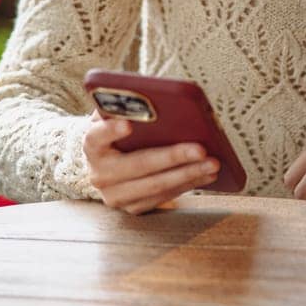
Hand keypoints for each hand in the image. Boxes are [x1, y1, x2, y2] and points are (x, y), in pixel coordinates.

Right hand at [83, 108, 220, 213]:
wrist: (107, 161)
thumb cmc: (118, 129)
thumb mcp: (116, 114)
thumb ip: (126, 106)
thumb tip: (156, 97)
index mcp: (92, 144)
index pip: (96, 136)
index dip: (110, 130)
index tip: (128, 124)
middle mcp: (99, 173)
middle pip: (138, 165)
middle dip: (173, 157)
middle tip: (201, 149)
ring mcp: (114, 195)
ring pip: (154, 186)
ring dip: (187, 175)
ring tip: (213, 163)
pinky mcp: (131, 208)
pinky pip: (162, 198)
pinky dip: (186, 185)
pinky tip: (206, 175)